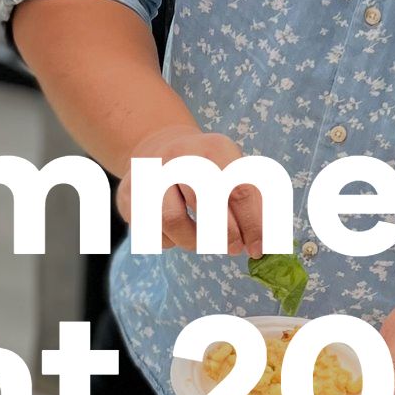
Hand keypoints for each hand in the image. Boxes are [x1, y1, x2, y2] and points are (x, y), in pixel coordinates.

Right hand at [116, 122, 265, 255]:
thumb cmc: (205, 168)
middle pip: (205, 202)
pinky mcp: (128, 195)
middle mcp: (179, 156)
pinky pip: (152, 231)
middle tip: (235, 248)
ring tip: (205, 241)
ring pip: (172, 221)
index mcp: (213, 147)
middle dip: (225, 233)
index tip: (259, 247)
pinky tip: (177, 231)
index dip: (252, 224)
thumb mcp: (232, 170)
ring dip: (195, 241)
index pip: (239, 189)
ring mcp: (149, 174)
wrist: (155, 146)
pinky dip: (170, 241)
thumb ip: (251, 203)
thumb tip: (266, 242)